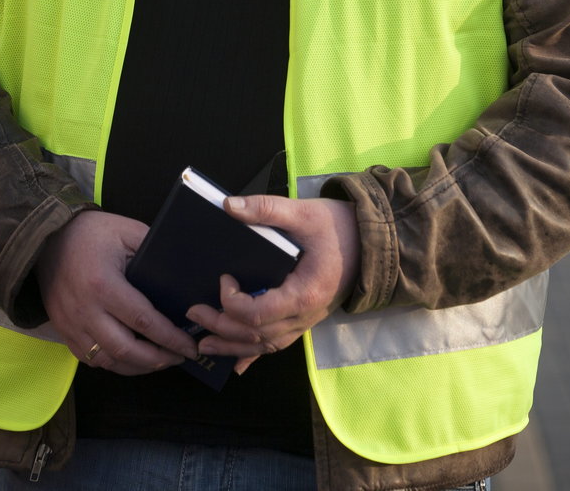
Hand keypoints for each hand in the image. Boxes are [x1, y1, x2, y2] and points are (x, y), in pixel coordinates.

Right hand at [35, 210, 198, 374]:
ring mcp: (71, 324)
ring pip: (107, 360)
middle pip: (125, 349)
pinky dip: (113, 364)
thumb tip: (179, 274)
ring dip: (136, 367)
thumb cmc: (91, 232)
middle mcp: (86, 310)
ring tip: (160, 361)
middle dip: (157, 359)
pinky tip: (131, 359)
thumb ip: (153, 250)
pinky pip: (89, 359)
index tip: (189, 345)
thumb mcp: (127, 230)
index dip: (169, 337)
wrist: (47, 238)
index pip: (143, 320)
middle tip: (179, 357)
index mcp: (104, 284)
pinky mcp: (63, 331)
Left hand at [186, 195, 359, 375]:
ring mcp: (307, 320)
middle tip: (195, 312)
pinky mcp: (306, 317)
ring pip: (266, 346)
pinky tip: (239, 363)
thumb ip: (266, 209)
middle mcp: (306, 314)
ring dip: (233, 346)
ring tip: (203, 345)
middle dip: (222, 328)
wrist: (374, 240)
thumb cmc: (340, 226)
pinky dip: (256, 354)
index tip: (223, 278)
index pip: (260, 314)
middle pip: (257, 335)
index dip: (233, 303)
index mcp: (305, 292)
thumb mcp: (304, 212)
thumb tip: (229, 206)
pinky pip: (279, 343)